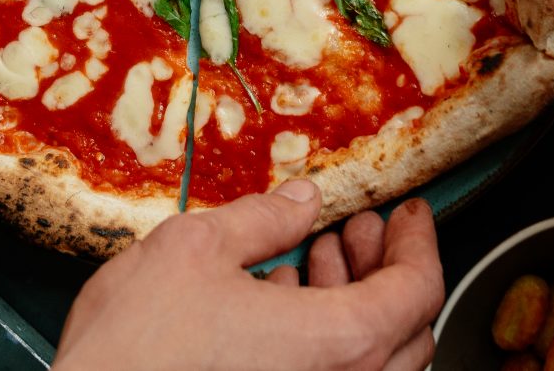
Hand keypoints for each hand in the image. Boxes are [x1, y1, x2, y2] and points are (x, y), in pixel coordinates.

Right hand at [55, 182, 443, 370]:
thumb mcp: (194, 249)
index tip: (408, 213)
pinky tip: (280, 304)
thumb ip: (263, 219)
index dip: (419, 242)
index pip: (418, 291)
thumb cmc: (134, 354)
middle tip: (358, 229)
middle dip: (386, 270)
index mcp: (336, 345)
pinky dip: (324, 342)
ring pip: (370, 366)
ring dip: (354, 305)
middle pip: (406, 334)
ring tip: (315, 258)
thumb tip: (303, 200)